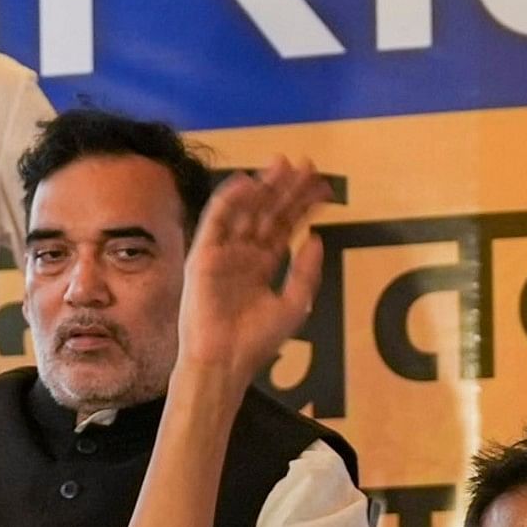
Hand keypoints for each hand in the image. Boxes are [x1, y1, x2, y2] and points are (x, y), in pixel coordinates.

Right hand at [179, 160, 329, 381]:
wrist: (225, 361)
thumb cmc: (256, 341)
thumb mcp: (294, 304)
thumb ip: (306, 271)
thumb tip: (316, 238)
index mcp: (264, 265)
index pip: (285, 225)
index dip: (303, 205)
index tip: (322, 187)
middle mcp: (244, 254)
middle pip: (268, 212)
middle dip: (286, 188)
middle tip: (306, 165)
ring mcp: (224, 253)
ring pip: (246, 211)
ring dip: (263, 187)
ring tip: (282, 165)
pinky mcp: (204, 256)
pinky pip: (215, 222)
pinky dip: (228, 201)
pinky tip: (247, 183)